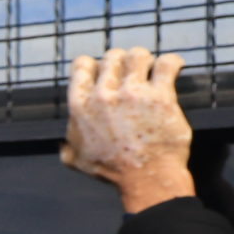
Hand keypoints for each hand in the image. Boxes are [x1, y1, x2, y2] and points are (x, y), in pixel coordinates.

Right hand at [64, 47, 196, 213]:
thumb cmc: (113, 171)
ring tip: (152, 69)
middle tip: (134, 72)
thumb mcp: (77, 160)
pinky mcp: (160, 96)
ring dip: (145, 60)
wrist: (145, 178)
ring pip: (138, 55)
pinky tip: (172, 67)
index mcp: (80, 106)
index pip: (82, 64)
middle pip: (113, 56)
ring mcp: (132, 93)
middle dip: (123, 62)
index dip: (95, 64)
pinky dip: (171, 63)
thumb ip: (67, 146)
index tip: (106, 71)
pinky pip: (166, 64)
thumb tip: (61, 145)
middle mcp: (103, 95)